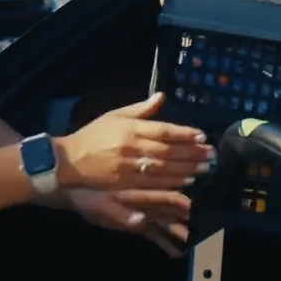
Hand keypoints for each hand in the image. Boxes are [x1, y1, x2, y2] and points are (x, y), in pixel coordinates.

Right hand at [55, 93, 211, 189]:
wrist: (69, 161)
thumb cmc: (93, 136)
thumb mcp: (115, 116)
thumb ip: (140, 109)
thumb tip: (162, 96)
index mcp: (130, 128)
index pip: (163, 130)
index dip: (184, 133)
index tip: (202, 135)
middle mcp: (131, 147)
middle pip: (168, 150)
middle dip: (192, 153)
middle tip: (211, 154)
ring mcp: (128, 167)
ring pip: (164, 168)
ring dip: (186, 168)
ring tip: (204, 167)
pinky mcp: (125, 184)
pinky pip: (153, 184)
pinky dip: (171, 183)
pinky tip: (186, 181)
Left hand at [64, 188, 194, 256]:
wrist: (72, 192)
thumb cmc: (87, 195)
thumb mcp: (103, 205)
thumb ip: (122, 216)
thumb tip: (141, 222)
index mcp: (140, 194)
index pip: (168, 198)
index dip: (183, 205)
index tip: (196, 211)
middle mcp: (145, 203)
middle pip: (172, 210)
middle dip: (186, 218)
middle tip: (201, 229)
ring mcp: (141, 214)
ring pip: (166, 222)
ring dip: (179, 232)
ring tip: (192, 243)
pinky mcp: (135, 225)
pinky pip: (154, 235)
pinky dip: (165, 244)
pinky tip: (177, 254)